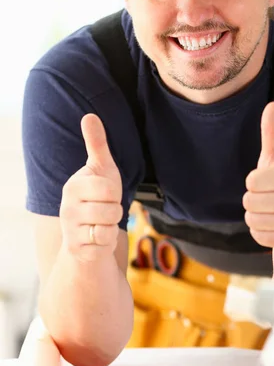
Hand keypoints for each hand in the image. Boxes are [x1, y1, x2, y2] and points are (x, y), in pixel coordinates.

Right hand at [60, 114, 122, 261]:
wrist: (87, 233)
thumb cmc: (98, 196)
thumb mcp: (102, 169)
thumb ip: (97, 144)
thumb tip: (89, 116)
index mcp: (73, 186)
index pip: (109, 188)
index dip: (114, 192)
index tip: (105, 193)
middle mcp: (67, 208)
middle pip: (112, 209)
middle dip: (115, 210)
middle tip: (104, 209)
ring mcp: (70, 231)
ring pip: (108, 228)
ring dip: (112, 226)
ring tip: (101, 223)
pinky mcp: (77, 250)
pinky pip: (105, 245)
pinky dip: (107, 242)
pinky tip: (97, 239)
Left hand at [243, 102, 273, 248]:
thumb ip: (272, 131)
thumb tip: (273, 103)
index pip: (251, 181)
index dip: (254, 181)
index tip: (268, 182)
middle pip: (248, 201)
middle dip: (254, 199)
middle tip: (269, 197)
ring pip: (251, 219)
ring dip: (256, 215)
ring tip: (272, 210)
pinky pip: (257, 235)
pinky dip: (260, 231)